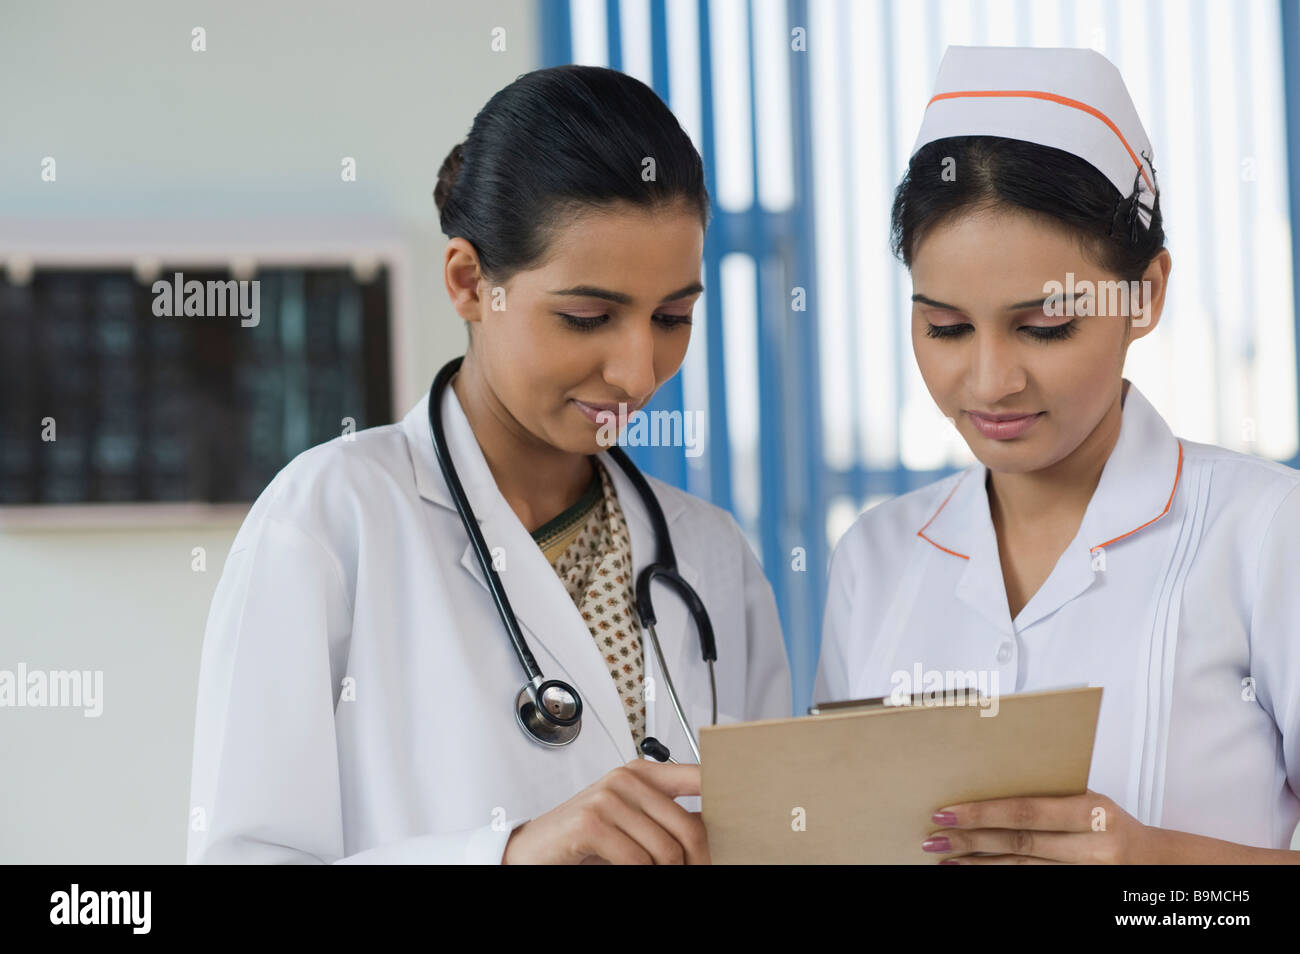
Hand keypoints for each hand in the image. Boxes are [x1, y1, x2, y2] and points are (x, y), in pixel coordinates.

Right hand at [502, 760, 709, 864]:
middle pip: (689, 828)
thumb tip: (715, 831)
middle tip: (694, 872)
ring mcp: (608, 798)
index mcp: (642, 772)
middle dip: (696, 862)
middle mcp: (626, 779)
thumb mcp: (633, 821)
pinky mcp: (591, 822)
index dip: (724, 796)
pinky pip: (637, 861)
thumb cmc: (585, 836)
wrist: (534, 849)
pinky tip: (628, 870)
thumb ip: (668, 818)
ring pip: (665, 851)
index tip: (743, 816)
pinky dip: (638, 874)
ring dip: (664, 872)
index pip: (699, 776)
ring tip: (653, 872)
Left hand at [921, 789, 1157, 863]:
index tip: (948, 812)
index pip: (1027, 812)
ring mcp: (1084, 871)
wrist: (1155, 861)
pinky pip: (1029, 879)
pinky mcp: (1076, 886)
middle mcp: (1091, 847)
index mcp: (1093, 813)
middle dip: (971, 839)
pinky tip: (970, 870)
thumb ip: (1050, 793)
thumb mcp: (1091, 800)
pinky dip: (996, 873)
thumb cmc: (1113, 822)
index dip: (984, 813)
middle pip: (1018, 843)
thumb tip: (990, 780)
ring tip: (943, 856)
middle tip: (934, 836)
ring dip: (976, 862)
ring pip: (1019, 867)